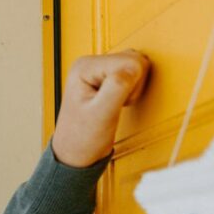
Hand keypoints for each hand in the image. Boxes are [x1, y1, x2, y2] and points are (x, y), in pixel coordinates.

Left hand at [52, 49, 150, 166]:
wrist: (76, 152)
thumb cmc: (82, 137)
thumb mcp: (102, 114)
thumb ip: (118, 87)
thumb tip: (134, 65)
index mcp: (84, 67)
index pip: (131, 61)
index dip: (133, 86)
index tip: (116, 102)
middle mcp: (90, 63)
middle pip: (135, 60)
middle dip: (134, 86)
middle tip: (117, 104)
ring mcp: (99, 69)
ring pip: (137, 66)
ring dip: (135, 88)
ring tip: (116, 103)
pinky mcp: (107, 76)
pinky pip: (135, 74)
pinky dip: (133, 90)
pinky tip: (119, 101)